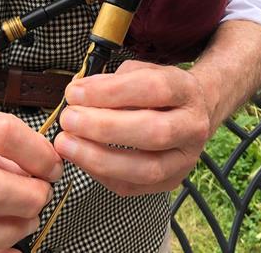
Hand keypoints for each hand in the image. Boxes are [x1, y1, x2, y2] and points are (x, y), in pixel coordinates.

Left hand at [54, 60, 216, 196]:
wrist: (192, 113)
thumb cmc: (158, 92)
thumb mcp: (140, 72)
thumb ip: (111, 81)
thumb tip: (78, 93)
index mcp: (186, 91)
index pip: (153, 88)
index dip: (110, 92)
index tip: (74, 93)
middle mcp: (193, 126)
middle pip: (153, 132)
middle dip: (104, 128)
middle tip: (69, 120)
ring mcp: (185, 159)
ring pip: (147, 168)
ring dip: (99, 158)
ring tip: (67, 144)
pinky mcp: (170, 182)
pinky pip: (133, 187)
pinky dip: (101, 174)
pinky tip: (81, 158)